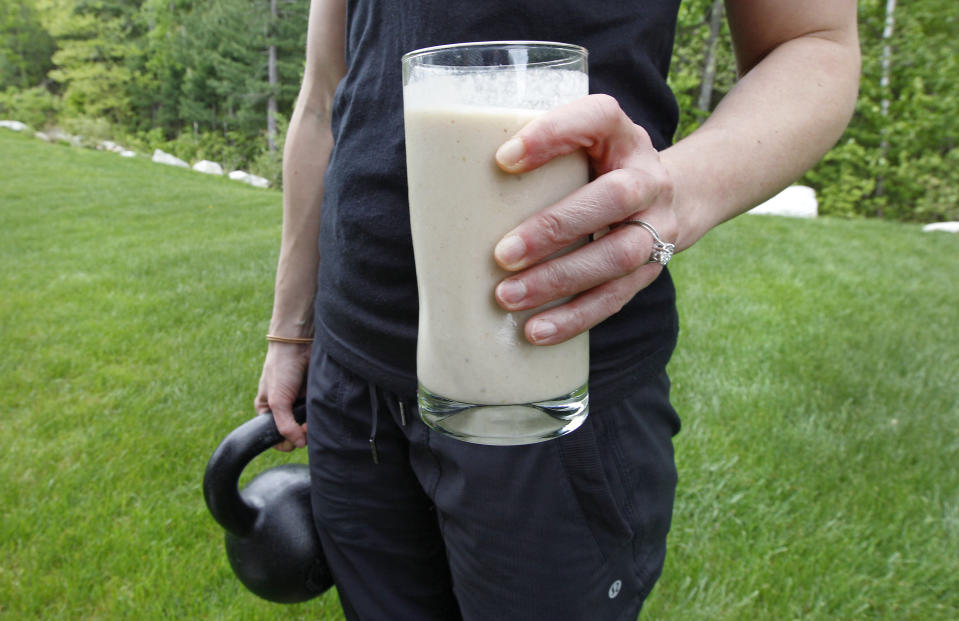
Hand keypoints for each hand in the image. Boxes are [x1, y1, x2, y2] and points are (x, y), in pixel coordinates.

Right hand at [254, 341, 310, 450]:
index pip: (275, 437)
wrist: (299, 344)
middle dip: (301, 435)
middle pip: (294, 434)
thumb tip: (298, 444)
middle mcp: (284, 409)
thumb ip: (285, 425)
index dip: (286, 441)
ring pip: (308, 425)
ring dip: (312, 426)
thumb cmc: (282, 369)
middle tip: (306, 427)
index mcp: (268, 411)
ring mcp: (300, 403)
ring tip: (313, 418)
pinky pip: (318, 413)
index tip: (295, 437)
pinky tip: (320, 409)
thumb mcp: (277, 400)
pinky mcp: (314, 396)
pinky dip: (320, 414)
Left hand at [492, 94, 678, 345]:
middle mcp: (647, 177)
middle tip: (502, 254)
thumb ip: (533, 158)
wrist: (670, 197)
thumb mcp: (577, 147)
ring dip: (559, 280)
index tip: (502, 159)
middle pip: (613, 198)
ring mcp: (657, 226)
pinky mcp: (651, 269)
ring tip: (507, 297)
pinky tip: (536, 331)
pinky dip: (574, 317)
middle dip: (554, 228)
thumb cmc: (594, 169)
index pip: (596, 119)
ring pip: (617, 256)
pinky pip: (615, 298)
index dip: (553, 135)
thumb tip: (442, 183)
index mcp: (620, 135)